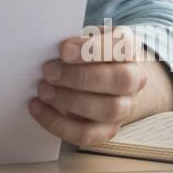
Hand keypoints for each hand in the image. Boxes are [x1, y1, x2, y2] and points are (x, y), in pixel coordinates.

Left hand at [28, 25, 172, 145]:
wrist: (109, 82)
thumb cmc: (90, 54)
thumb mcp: (86, 38)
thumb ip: (74, 41)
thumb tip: (49, 48)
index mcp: (129, 49)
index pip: (121, 47)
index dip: (92, 49)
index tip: (63, 50)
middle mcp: (134, 79)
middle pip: (119, 81)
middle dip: (80, 77)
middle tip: (48, 71)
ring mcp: (124, 108)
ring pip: (107, 110)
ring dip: (70, 101)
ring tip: (43, 90)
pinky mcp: (108, 130)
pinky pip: (87, 134)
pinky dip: (59, 124)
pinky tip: (38, 108)